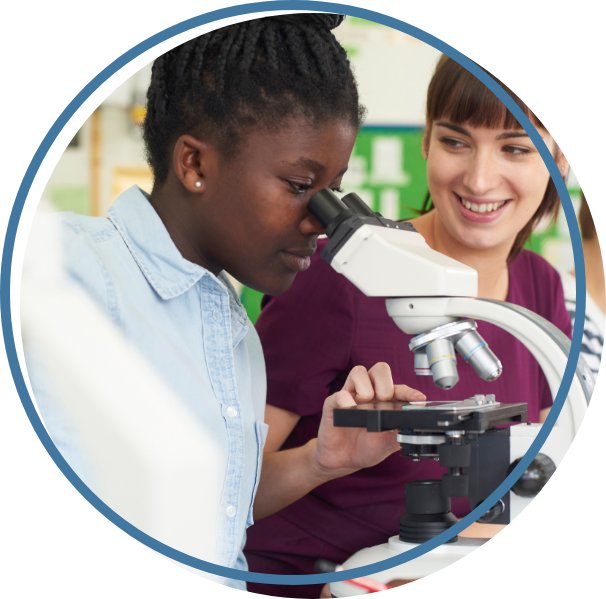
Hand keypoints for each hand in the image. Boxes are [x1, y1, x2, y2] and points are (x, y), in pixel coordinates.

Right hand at [313, 363, 424, 479]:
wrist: (345, 461)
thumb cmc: (367, 447)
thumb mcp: (391, 442)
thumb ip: (404, 430)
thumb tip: (418, 423)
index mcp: (384, 400)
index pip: (398, 387)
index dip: (409, 391)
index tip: (418, 399)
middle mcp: (368, 393)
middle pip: (380, 369)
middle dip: (386, 386)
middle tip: (384, 403)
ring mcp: (350, 396)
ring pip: (359, 372)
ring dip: (366, 389)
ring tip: (366, 407)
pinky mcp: (333, 404)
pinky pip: (339, 393)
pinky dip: (346, 400)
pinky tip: (350, 409)